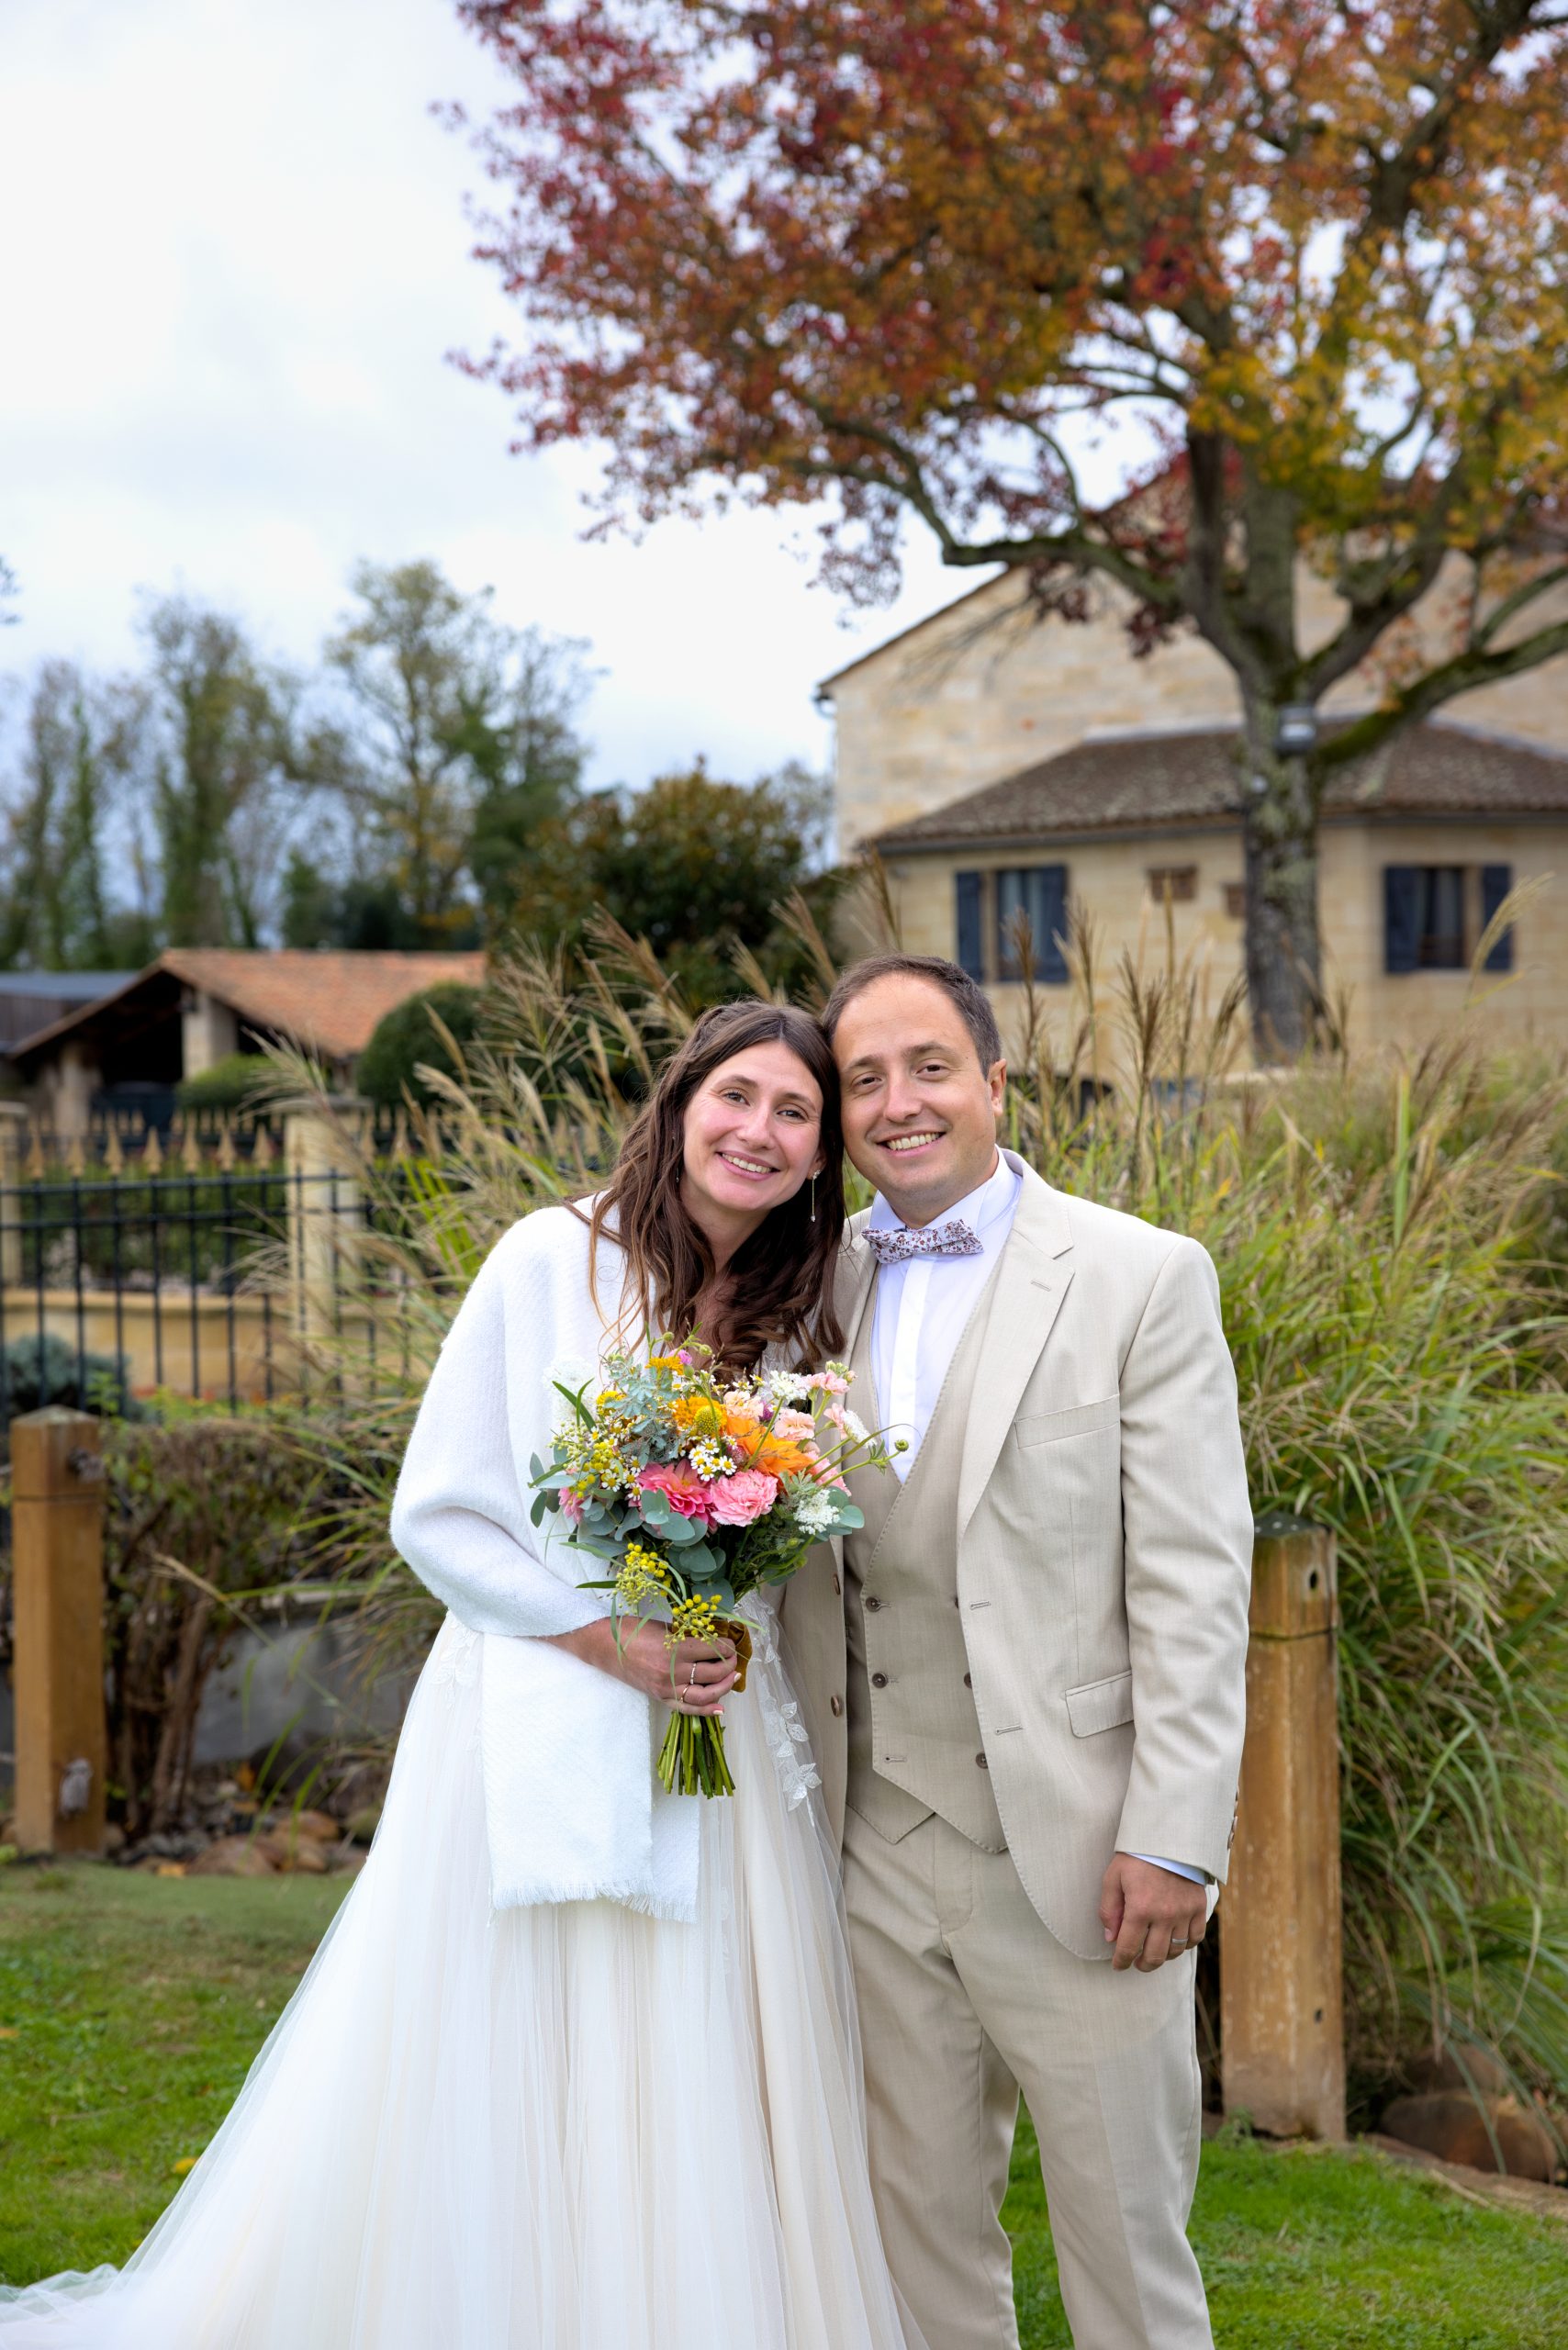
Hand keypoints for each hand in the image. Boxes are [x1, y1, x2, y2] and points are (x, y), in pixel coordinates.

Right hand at [550, 1617, 738, 1715]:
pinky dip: (706, 1710)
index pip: (712, 1650)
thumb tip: (710, 1638)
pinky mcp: (659, 1697)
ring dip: (723, 1687)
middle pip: (713, 1674)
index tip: (730, 1642)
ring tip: (732, 1678)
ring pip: (704, 1695)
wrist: (603, 1646)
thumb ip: (687, 1635)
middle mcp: (672, 1672)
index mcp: (674, 1649)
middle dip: (729, 1665)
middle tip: (733, 1658)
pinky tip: (720, 1708)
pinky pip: (687, 1708)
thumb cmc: (632, 1630)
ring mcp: (666, 1688)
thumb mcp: (664, 1626)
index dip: (726, 1646)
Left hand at [1098, 1852, 1208, 1972]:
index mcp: (1139, 1908)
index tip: (1118, 1965)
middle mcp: (1164, 1915)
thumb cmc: (1137, 1856)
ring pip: (1175, 1951)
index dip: (1121, 1961)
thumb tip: (1110, 1938)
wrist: (1169, 1836)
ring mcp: (1184, 1913)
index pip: (1129, 1947)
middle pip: (1154, 1956)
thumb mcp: (1113, 1877)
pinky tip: (1175, 1941)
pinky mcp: (1198, 1907)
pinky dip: (1185, 1945)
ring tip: (1153, 1952)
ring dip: (1162, 1957)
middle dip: (1142, 1965)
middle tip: (1135, 1963)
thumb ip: (1109, 1909)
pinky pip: (1195, 1937)